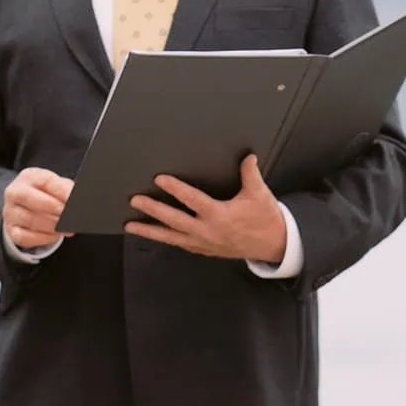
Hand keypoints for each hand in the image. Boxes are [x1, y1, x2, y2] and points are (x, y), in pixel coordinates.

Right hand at [3, 167, 73, 253]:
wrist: (25, 206)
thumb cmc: (46, 194)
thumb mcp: (56, 186)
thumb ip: (67, 190)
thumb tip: (79, 199)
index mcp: (29, 176)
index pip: (46, 181)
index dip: (62, 191)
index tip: (74, 199)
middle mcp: (15, 192)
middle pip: (31, 198)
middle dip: (54, 207)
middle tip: (70, 215)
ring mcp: (10, 212)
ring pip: (30, 220)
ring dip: (52, 225)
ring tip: (67, 228)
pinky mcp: (11, 230)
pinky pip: (26, 237)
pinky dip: (44, 238)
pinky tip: (56, 235)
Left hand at [125, 155, 287, 262]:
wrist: (273, 244)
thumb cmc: (265, 219)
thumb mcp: (260, 194)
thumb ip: (250, 174)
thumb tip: (248, 156)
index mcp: (220, 216)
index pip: (192, 200)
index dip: (175, 188)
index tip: (160, 179)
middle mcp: (207, 231)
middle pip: (174, 220)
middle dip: (153, 210)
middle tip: (135, 201)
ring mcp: (204, 243)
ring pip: (171, 237)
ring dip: (150, 231)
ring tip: (131, 225)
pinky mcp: (204, 249)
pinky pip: (180, 244)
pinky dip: (166, 238)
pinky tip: (154, 234)